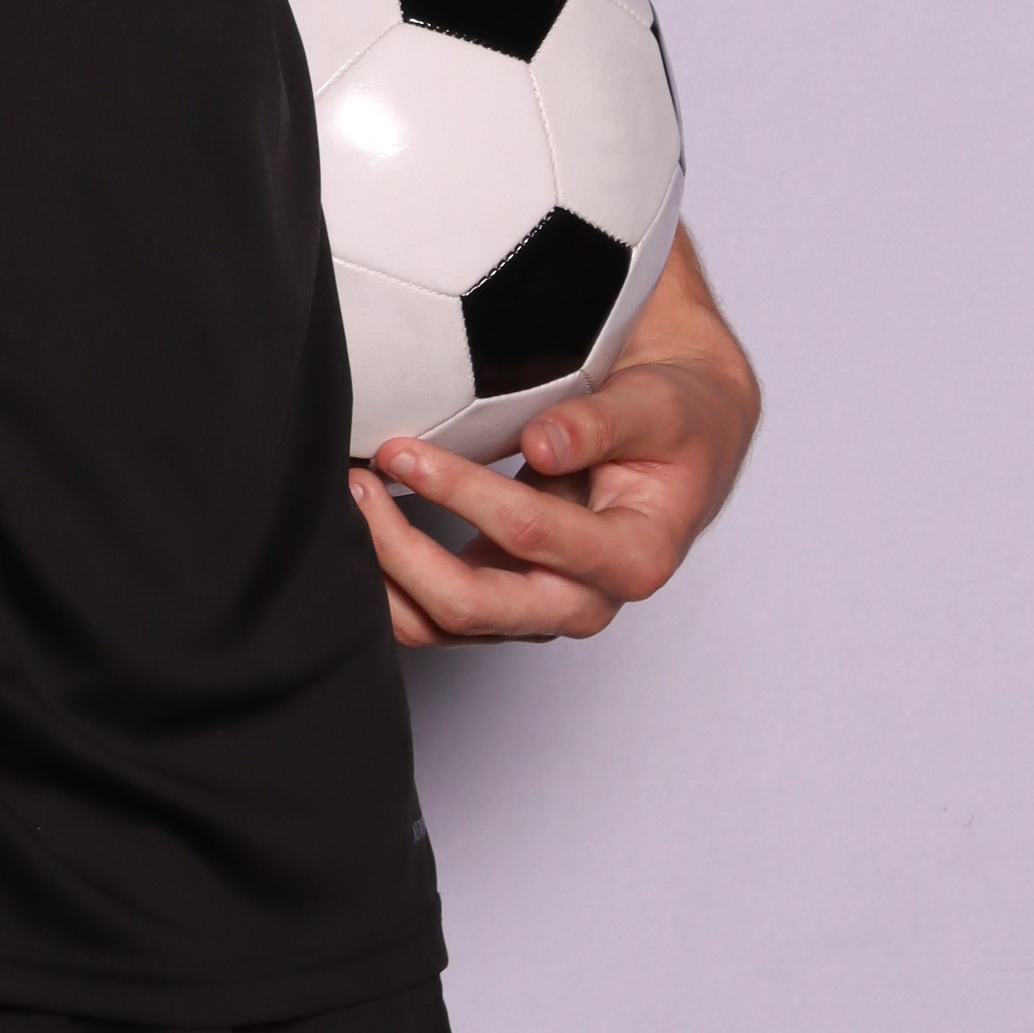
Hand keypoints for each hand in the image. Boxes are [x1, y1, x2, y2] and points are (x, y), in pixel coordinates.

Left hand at [349, 238, 758, 649]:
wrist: (683, 440)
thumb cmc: (676, 421)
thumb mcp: (657, 408)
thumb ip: (601, 423)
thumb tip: (542, 442)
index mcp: (633, 558)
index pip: (529, 534)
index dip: (460, 493)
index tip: (404, 450)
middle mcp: (584, 601)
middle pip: (472, 606)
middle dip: (402, 549)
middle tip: (359, 481)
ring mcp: (540, 608)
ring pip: (442, 624)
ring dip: (385, 573)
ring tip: (349, 500)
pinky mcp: (506, 599)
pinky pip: (435, 611)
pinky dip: (391, 579)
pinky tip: (361, 526)